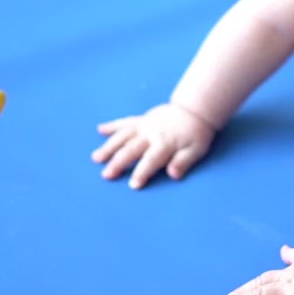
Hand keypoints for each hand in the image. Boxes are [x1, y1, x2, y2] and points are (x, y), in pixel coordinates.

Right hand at [91, 103, 215, 188]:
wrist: (194, 109)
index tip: (133, 185)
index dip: (142, 172)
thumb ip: (184, 161)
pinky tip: (99, 129)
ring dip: (109, 146)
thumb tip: (173, 174)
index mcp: (165, 143)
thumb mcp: (197, 150)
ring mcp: (144, 125)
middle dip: (118, 162)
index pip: (151, 160)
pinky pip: (124, 122)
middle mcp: (151, 134)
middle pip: (132, 149)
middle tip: (106, 175)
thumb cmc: (196, 134)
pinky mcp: (141, 119)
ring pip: (123, 136)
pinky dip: (112, 125)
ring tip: (96, 157)